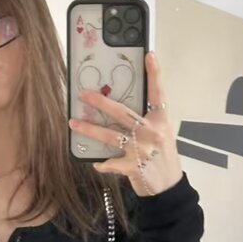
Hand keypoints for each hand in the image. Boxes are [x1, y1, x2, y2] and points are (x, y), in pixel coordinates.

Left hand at [68, 51, 182, 196]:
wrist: (169, 186)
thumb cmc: (163, 157)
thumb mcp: (161, 134)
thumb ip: (146, 120)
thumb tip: (120, 108)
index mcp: (160, 120)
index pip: (158, 93)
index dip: (154, 74)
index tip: (149, 55)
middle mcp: (152, 132)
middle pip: (122, 113)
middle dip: (101, 102)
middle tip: (83, 94)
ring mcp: (142, 149)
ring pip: (111, 136)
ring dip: (90, 129)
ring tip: (73, 124)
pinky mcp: (134, 167)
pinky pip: (111, 163)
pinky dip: (103, 164)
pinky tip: (95, 163)